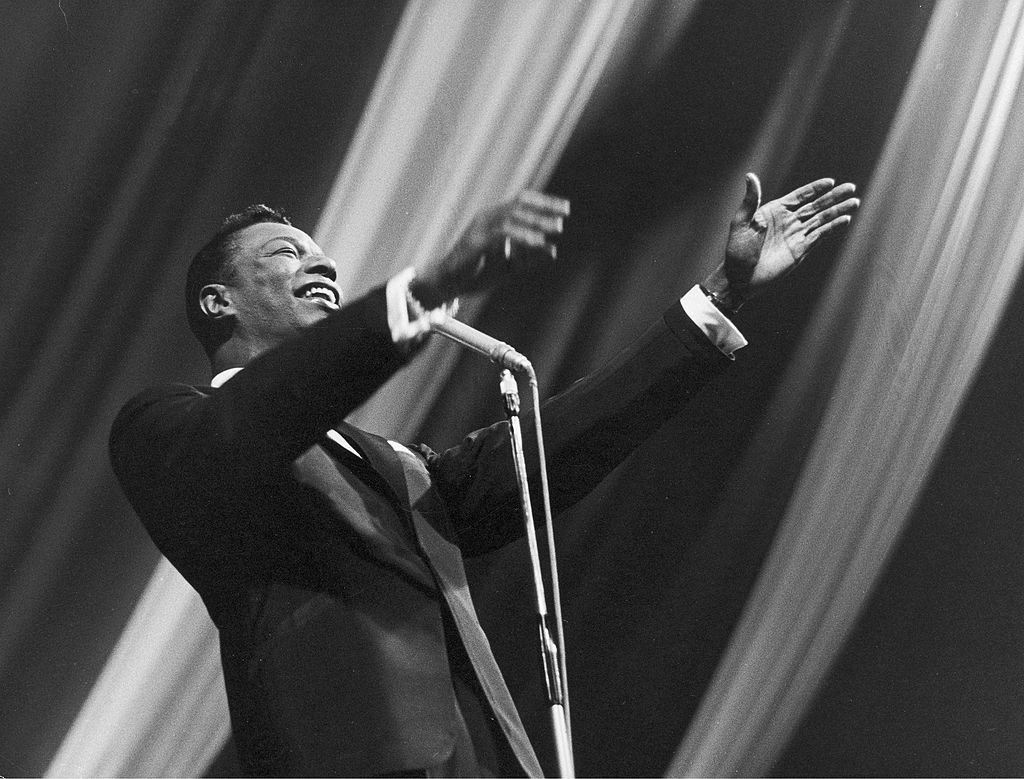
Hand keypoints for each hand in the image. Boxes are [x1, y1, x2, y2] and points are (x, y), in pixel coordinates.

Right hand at [411, 190, 569, 307]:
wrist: (447, 284)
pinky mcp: (477, 242)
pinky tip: (538, 242)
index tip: (565, 208)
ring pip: (513, 217)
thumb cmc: (476, 274)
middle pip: (519, 205)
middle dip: (544, 209)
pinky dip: (523, 237)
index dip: (544, 203)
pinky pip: (503, 234)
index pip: (521, 202)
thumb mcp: (509, 266)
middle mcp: (487, 218)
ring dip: (537, 222)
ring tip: (556, 229)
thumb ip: (529, 257)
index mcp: (493, 219)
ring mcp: (480, 228)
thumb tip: (553, 251)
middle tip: (564, 215)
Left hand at [703, 173, 859, 310]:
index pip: (799, 196)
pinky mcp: (801, 250)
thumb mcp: (741, 222)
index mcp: (775, 211)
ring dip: (837, 211)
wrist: (740, 278)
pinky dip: (832, 228)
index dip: (815, 189)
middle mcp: (789, 221)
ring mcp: (796, 236)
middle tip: (851, 187)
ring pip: (821, 220)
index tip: (830, 182)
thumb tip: (750, 175)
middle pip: (816, 205)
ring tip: (855, 202)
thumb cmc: (737, 250)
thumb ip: (750, 200)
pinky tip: (844, 220)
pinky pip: (819, 236)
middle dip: (833, 197)